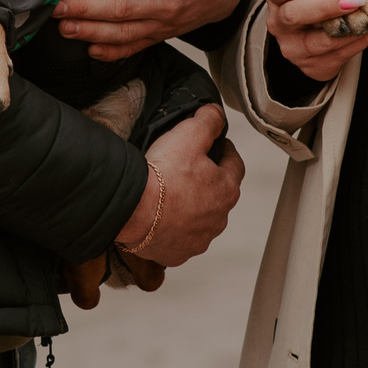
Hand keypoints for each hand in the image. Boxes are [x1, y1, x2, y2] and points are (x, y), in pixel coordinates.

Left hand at [52, 0, 249, 61]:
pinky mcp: (159, 38)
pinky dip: (111, 52)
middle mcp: (165, 1)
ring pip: (122, 33)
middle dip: (84, 7)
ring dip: (90, 31)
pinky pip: (133, 49)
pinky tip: (89, 49)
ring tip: (63, 26)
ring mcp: (163, 24)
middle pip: (119, 8)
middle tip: (56, 4)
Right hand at [119, 104, 243, 271]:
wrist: (132, 210)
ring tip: (170, 196)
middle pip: (217, 194)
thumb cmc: (162, 175)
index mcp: (227, 189)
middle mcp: (218, 219)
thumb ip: (208, 121)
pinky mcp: (178, 253)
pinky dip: (174, 229)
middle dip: (206, 181)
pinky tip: (160, 219)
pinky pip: (180, 239)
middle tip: (185, 169)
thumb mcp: (188, 134)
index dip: (224, 151)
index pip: (234, 164)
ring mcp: (199, 239)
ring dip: (191, 209)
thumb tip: (216, 113)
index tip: (215, 145)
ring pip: (200, 219)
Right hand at [264, 0, 367, 82]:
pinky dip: (358, 42)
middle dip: (327, 6)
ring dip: (350, 29)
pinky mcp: (310, 66)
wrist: (316, 35)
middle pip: (293, 14)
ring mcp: (292, 48)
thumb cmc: (320, 2)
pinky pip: (336, 57)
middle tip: (356, 0)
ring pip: (317, 42)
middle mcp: (278, 24)